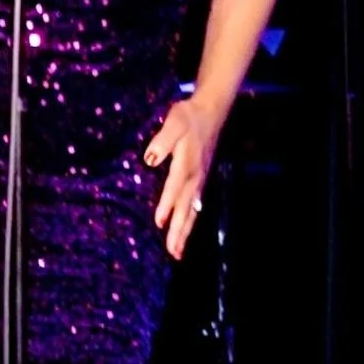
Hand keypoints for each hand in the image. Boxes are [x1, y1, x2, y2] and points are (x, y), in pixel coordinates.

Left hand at [145, 94, 219, 258]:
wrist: (212, 110)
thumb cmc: (189, 115)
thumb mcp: (175, 121)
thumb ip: (163, 139)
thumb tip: (150, 159)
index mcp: (187, 164)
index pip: (174, 188)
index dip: (166, 206)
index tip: (159, 224)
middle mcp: (195, 176)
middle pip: (186, 207)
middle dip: (179, 230)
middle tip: (174, 253)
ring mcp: (200, 178)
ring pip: (193, 209)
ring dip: (185, 230)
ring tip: (178, 251)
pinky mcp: (202, 177)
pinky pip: (196, 203)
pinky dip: (191, 219)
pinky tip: (187, 227)